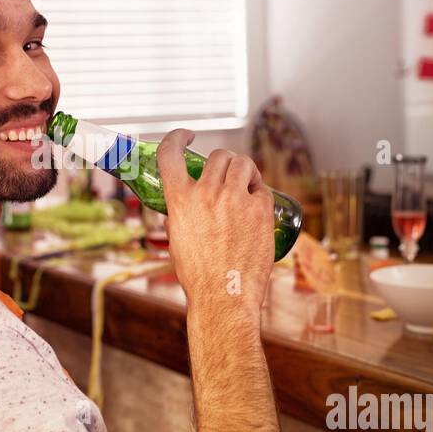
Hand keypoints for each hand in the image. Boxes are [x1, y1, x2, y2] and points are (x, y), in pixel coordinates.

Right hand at [157, 128, 273, 316]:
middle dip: (223, 161)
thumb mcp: (177, 241)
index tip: (186, 135)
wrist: (224, 297)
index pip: (170, 153)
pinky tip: (257, 207)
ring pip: (243, 163)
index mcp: (179, 200)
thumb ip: (176, 219)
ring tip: (246, 184)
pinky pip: (262, 189)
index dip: (177, 137)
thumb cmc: (199, 276)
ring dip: (244, 170)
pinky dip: (259, 193)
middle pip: (218, 155)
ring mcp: (235, 199)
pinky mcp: (260, 210)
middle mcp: (206, 193)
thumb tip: (175, 213)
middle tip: (227, 175)